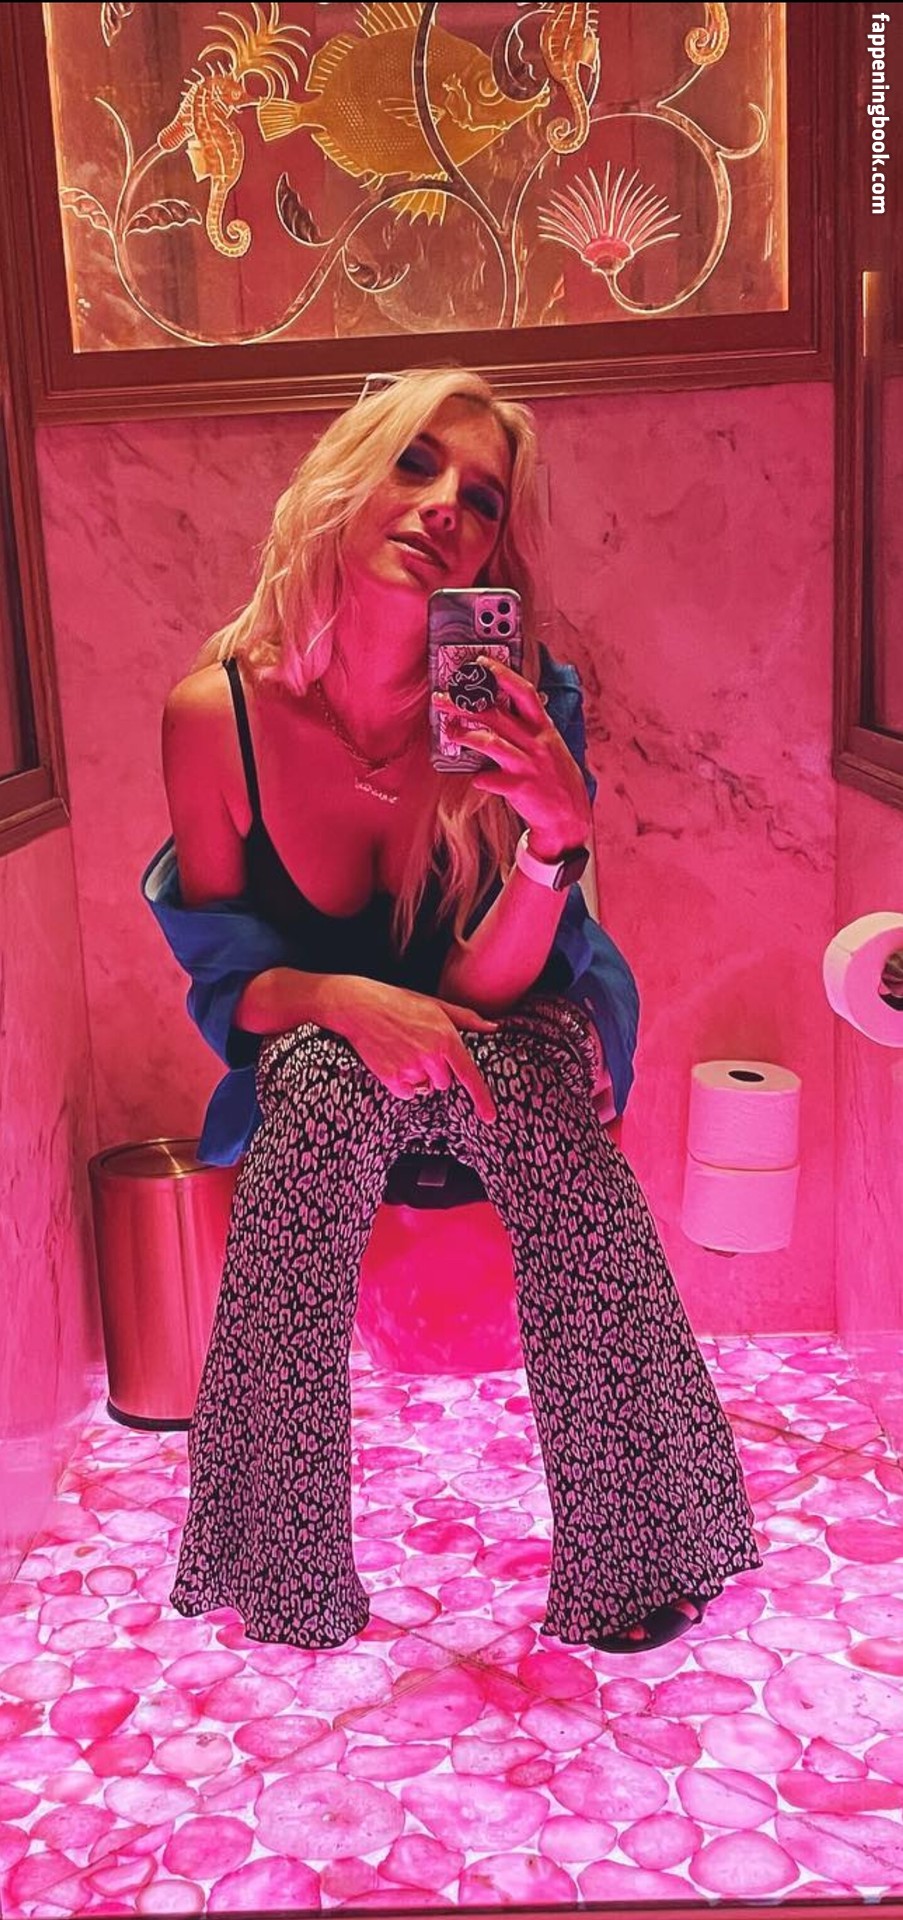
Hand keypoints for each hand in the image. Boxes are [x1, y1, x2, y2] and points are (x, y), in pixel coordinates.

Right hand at [331, 977, 499, 1123]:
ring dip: (420, 1077)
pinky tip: (394, 1062)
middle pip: (445, 1082)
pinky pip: (408, 1093)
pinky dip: (403, 1084)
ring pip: (426, 1087)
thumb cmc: (399, 1002)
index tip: (490, 1117)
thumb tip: (493, 1028)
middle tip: (419, 1049)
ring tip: (404, 1052)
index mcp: (445, 1038)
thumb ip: (467, 1018)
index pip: (469, 1075)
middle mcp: (430, 1056)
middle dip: (437, 1071)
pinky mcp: (391, 1078)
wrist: (360, 1007)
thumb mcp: (436, 1005)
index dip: (482, 1099)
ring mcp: (410, 1069)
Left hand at [432, 657, 592, 856]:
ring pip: (490, 742)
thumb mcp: (552, 748)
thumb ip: (532, 729)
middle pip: (496, 714)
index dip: (502, 674)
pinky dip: (479, 778)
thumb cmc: (557, 781)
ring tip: (449, 731)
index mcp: (545, 729)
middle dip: (464, 703)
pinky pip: (489, 779)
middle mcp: (536, 743)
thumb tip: (508, 710)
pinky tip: (476, 778)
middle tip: (441, 698)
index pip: (523, 692)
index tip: (481, 663)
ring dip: (464, 734)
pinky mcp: (519, 788)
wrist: (569, 818)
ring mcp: (528, 765)